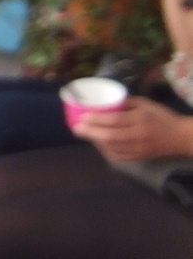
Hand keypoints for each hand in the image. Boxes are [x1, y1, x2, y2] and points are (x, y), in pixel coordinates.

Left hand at [73, 98, 192, 162]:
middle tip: (77, 129)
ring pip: (113, 148)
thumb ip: (125, 103)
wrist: (182, 138)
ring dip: (96, 142)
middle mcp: (139, 136)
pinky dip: (106, 151)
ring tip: (85, 134)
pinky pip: (119, 157)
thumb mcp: (146, 104)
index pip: (115, 121)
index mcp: (141, 120)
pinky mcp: (140, 157)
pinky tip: (99, 145)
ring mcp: (140, 149)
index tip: (82, 117)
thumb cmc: (162, 117)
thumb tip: (104, 101)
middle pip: (111, 136)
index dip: (97, 120)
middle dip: (91, 133)